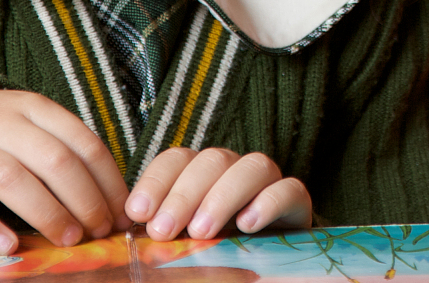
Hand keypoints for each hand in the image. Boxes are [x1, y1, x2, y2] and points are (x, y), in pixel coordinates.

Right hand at [0, 90, 132, 254]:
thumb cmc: (1, 138)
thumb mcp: (35, 132)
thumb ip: (69, 158)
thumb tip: (115, 205)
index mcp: (32, 107)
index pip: (81, 142)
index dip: (107, 181)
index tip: (121, 213)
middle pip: (52, 159)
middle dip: (83, 199)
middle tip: (98, 230)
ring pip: (11, 178)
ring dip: (47, 213)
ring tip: (68, 238)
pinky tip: (10, 245)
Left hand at [125, 147, 311, 238]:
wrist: (264, 268)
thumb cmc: (213, 256)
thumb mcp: (181, 245)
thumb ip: (164, 236)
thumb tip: (131, 234)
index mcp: (200, 175)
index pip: (177, 159)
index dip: (156, 180)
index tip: (137, 213)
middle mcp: (233, 171)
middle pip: (211, 160)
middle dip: (183, 195)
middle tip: (164, 230)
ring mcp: (268, 183)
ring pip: (252, 166)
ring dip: (222, 197)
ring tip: (202, 232)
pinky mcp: (296, 202)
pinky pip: (289, 189)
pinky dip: (267, 203)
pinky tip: (247, 226)